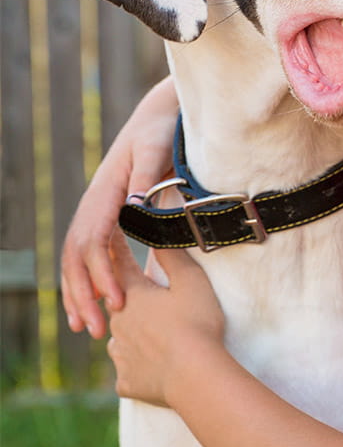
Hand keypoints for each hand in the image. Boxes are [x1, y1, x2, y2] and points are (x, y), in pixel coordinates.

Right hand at [60, 78, 178, 336]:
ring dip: (79, 294)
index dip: (102, 275)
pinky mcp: (107, 217)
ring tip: (85, 329)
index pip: (95, 242)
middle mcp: (95, 205)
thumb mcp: (156, 148)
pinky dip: (88, 280)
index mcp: (106, 194)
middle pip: (76, 257)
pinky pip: (89, 254)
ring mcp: (97, 211)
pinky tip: (95, 304)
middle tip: (93, 330)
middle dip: (82, 294)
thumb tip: (133, 207)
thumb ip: (145, 177)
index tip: (117, 303)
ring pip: (76, 260)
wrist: (157, 116)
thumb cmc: (161, 131)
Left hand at [107, 235, 225, 406]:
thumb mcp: (192, 282)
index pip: (122, 266)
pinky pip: (129, 371)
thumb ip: (173, 258)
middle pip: (118, 306)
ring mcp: (120, 354)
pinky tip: (154, 370)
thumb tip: (158, 236)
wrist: (193, 374)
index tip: (112, 237)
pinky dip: (140, 368)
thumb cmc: (196, 324)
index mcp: (134, 296)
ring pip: (121, 340)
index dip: (118, 250)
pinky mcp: (126, 380)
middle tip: (148, 302)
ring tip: (156, 341)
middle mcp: (118, 323)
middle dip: (129, 302)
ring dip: (132, 337)